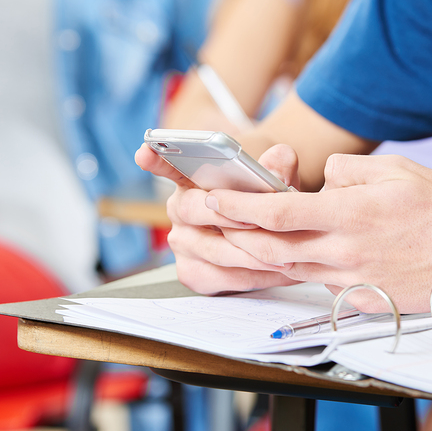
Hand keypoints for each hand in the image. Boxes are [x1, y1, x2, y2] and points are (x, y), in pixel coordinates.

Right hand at [134, 142, 301, 293]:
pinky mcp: (194, 274)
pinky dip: (254, 276)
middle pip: (192, 210)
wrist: (269, 230)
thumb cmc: (264, 196)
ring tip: (285, 253)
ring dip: (251, 253)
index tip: (146, 152)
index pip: (167, 166)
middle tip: (256, 220)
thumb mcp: (274, 175)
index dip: (155, 160)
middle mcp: (179, 211)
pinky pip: (222, 279)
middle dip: (227, 216)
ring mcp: (182, 244)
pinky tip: (279, 272)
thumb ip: (278, 164)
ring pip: (214, 251)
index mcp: (190, 180)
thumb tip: (278, 161)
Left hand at [206, 153, 431, 311]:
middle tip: (201, 223)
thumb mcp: (397, 169)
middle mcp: (346, 253)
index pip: (279, 212)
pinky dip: (299, 272)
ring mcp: (354, 282)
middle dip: (229, 235)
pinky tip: (289, 261)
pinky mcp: (364, 301)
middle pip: (272, 249)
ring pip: (290, 271)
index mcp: (352, 215)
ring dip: (255, 257)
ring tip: (227, 241)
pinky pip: (321, 286)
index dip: (238, 207)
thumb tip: (320, 180)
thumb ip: (348, 172)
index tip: (210, 198)